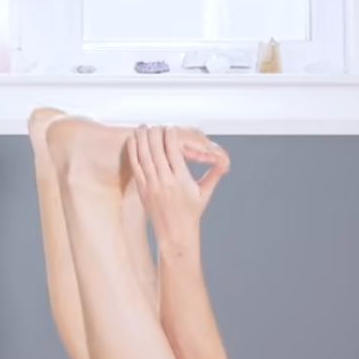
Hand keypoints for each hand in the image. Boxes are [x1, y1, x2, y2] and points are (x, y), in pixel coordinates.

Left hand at [128, 125, 226, 249]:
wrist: (175, 233)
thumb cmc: (190, 214)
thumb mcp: (204, 193)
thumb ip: (213, 175)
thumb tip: (225, 163)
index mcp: (181, 180)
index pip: (174, 151)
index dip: (171, 135)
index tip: (171, 127)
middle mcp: (165, 182)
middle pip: (157, 150)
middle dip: (155, 133)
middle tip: (156, 125)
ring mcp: (151, 185)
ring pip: (144, 156)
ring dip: (142, 139)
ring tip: (143, 127)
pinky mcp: (142, 189)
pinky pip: (136, 166)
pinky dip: (133, 152)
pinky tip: (133, 141)